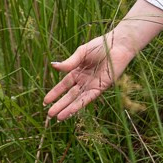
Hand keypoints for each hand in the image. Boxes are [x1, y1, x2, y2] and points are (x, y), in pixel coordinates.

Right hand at [43, 0, 162, 120]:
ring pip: (77, 99)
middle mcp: (84, 80)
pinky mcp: (100, 88)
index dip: (55, 93)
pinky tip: (70, 111)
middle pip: (69, 95)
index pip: (64, 85)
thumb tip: (53, 66)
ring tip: (57, 118)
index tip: (45, 101)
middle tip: (48, 115)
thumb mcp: (82, 52)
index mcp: (77, 71)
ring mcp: (92, 85)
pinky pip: (87, 99)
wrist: (117, 45)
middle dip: (59, 104)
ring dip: (67, 108)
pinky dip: (78, 105)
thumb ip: (69, 62)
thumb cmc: (101, 45)